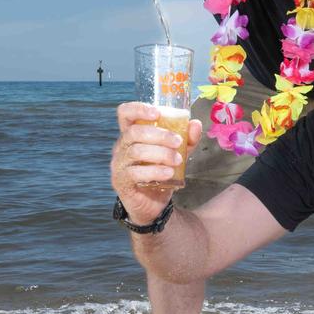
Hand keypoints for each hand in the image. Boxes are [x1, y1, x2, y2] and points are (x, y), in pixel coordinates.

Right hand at [110, 102, 201, 224]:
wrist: (154, 204)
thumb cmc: (162, 172)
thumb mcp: (177, 153)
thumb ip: (187, 139)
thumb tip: (195, 124)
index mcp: (132, 133)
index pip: (125, 113)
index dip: (138, 109)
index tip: (157, 113)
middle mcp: (122, 146)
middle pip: (134, 132)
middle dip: (159, 135)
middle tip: (178, 142)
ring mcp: (119, 163)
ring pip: (136, 151)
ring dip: (161, 154)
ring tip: (178, 160)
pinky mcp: (121, 181)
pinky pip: (135, 172)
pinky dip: (155, 171)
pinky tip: (169, 173)